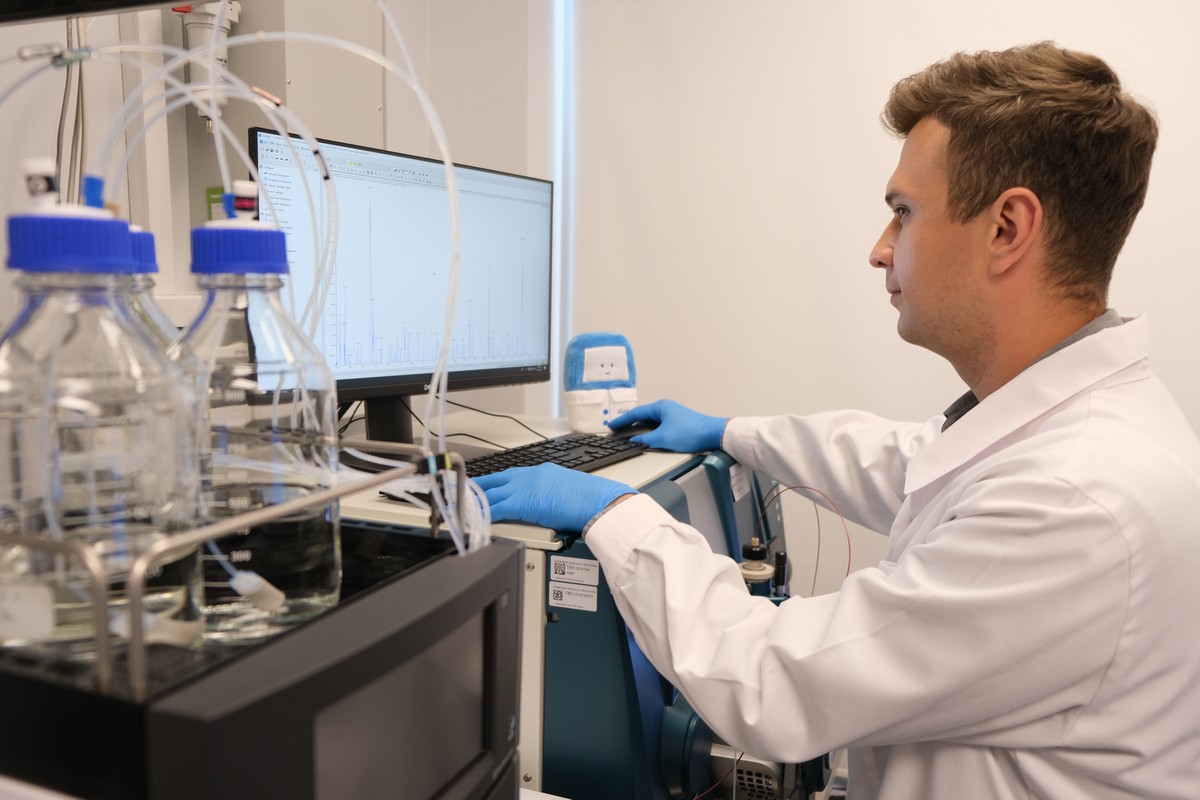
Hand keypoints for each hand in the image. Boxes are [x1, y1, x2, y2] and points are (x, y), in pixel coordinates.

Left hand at [475, 463, 636, 532]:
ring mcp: (524, 487)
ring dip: (473, 501)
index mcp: (541, 471)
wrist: (598, 501)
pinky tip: (472, 519)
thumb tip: (550, 506)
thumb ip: (552, 495)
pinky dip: (481, 514)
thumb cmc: (590, 499)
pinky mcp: (521, 503)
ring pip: (489, 493)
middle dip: (476, 487)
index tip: (483, 485)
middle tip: (461, 492)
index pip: (509, 475)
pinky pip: (494, 509)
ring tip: (459, 506)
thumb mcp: (567, 490)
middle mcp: (529, 475)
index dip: (493, 481)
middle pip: (494, 480)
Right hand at [609, 399, 727, 452]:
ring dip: (639, 428)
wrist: (712, 434)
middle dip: (629, 423)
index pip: (636, 413)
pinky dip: (649, 431)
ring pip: (651, 421)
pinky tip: (646, 438)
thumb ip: (646, 440)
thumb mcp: (663, 438)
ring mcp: (672, 415)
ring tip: (627, 434)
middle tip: (616, 430)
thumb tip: (634, 441)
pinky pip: (658, 425)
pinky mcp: (678, 423)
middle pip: (642, 416)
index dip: (622, 420)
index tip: (611, 425)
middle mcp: (665, 408)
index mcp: (660, 407)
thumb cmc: (690, 433)